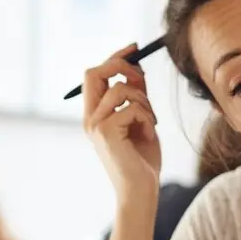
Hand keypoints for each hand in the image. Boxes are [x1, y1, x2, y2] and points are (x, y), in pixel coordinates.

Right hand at [83, 44, 161, 201]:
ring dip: (143, 100)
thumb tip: (137, 68)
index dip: (115, 57)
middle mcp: (90, 118)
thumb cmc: (142, 160)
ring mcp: (96, 125)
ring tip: (151, 121)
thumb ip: (137, 96)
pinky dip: (148, 118)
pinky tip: (150, 135)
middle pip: (94, 72)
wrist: (141, 191)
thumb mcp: (141, 120)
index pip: (95, 75)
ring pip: (120, 89)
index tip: (134, 48)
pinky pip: (132, 107)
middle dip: (120, 65)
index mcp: (95, 114)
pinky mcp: (106, 133)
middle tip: (140, 74)